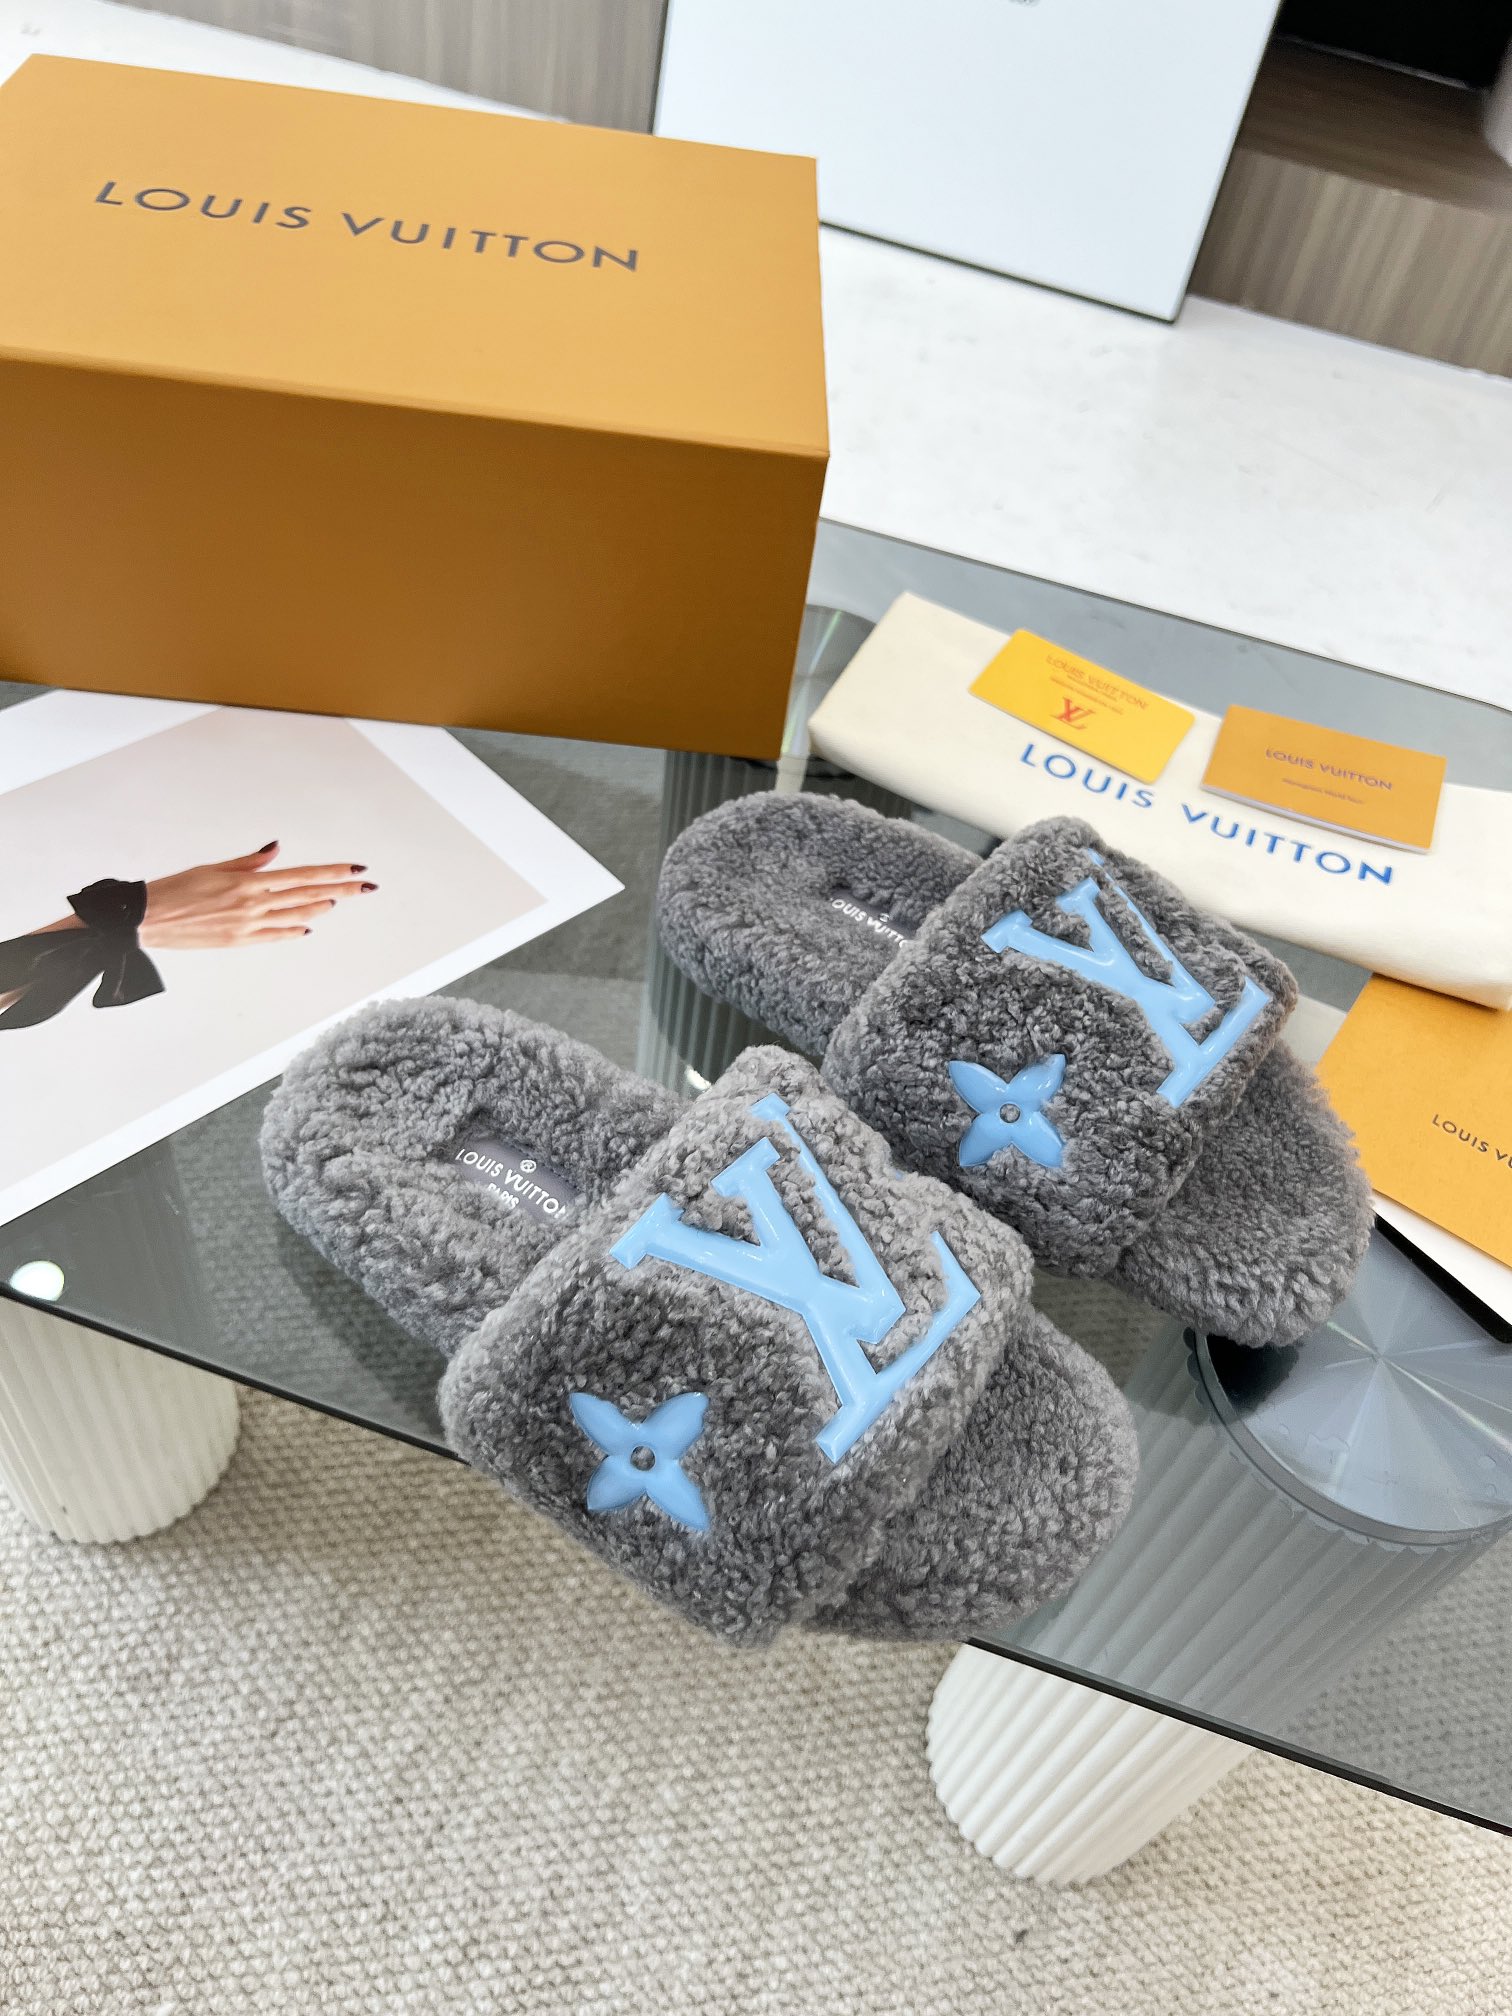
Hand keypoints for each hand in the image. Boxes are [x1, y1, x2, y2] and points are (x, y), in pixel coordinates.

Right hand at [137, 843, 376, 949]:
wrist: (146, 919)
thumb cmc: (174, 888)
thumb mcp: (213, 868)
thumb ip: (249, 862)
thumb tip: (276, 849)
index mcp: (248, 881)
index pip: (303, 875)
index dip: (333, 872)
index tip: (356, 869)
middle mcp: (253, 904)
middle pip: (308, 894)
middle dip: (342, 890)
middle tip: (368, 887)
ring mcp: (248, 925)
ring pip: (296, 915)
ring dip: (320, 907)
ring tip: (339, 900)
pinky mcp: (239, 941)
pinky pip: (275, 936)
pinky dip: (293, 929)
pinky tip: (307, 925)